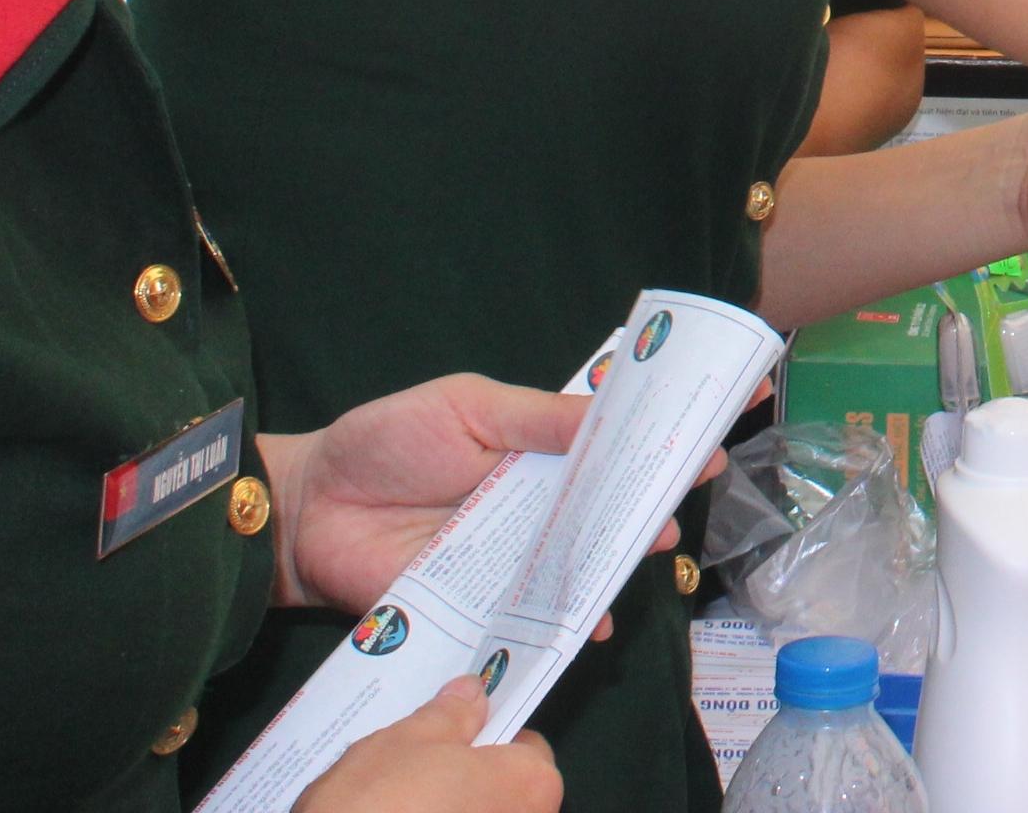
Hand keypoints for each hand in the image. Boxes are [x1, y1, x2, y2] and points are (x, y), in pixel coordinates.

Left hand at [263, 378, 700, 625]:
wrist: (310, 509)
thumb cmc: (383, 443)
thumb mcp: (467, 407)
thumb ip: (538, 418)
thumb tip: (608, 420)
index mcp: (537, 446)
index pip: (612, 437)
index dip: (663, 433)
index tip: (718, 423)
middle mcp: (536, 502)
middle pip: (608, 504)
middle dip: (653, 501)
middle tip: (684, 499)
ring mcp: (513, 553)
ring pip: (581, 558)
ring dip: (619, 558)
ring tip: (650, 550)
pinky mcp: (485, 599)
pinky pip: (537, 612)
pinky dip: (568, 620)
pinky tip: (592, 620)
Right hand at [296, 677, 559, 812]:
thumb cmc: (378, 805)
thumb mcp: (407, 742)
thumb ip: (450, 715)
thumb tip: (472, 694)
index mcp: (530, 784)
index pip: (527, 748)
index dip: (489, 738)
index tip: (455, 736)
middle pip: (504, 790)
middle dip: (467, 778)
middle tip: (417, 770)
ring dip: (449, 808)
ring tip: (397, 802)